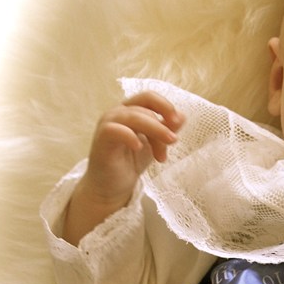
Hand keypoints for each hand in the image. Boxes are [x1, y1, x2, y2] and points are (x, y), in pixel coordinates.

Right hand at [84, 91, 185, 205]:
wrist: (114, 186)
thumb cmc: (132, 162)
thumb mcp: (155, 144)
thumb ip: (166, 129)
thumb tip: (182, 116)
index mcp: (131, 111)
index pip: (149, 97)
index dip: (165, 106)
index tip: (178, 123)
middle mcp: (118, 113)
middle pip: (145, 109)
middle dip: (162, 127)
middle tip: (172, 143)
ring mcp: (108, 124)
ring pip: (133, 117)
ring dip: (153, 131)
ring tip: (162, 151)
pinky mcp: (101, 138)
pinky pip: (114, 129)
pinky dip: (129, 136)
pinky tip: (139, 148)